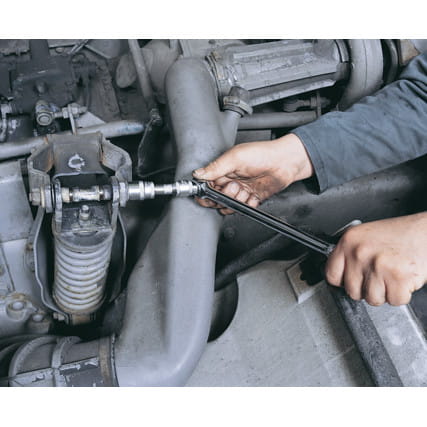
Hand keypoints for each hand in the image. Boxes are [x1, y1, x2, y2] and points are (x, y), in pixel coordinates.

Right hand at [192, 133, 313, 213]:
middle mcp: (231, 180)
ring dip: (236, 200)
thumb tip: (198, 173)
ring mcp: (241, 190)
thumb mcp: (235, 157)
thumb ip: (216, 167)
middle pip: (217, 198)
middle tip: (232, 187)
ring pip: (230, 205)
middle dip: (223, 196)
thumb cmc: (263, 153)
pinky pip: (244, 208)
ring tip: (244, 190)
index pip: (207, 185)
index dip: (206, 191)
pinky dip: (248, 205)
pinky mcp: (252, 198)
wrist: (285, 161)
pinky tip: (252, 195)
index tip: (208, 194)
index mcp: (223, 170)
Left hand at [326, 213, 426, 305]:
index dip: (342, 281)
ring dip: (384, 292)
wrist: (426, 232)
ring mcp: (378, 266)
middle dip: (366, 289)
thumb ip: (350, 254)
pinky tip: (403, 279)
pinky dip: (401, 295)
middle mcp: (360, 253)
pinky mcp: (397, 278)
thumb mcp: (366, 237)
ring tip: (391, 275)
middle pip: (351, 291)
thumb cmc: (400, 234)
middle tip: (378, 276)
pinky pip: (394, 300)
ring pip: (372, 299)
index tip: (349, 281)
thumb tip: (340, 273)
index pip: (331, 274)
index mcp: (349, 241)